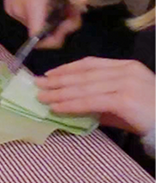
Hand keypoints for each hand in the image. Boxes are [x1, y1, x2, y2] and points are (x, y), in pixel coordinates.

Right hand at [3, 0, 85, 44]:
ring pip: (36, 26)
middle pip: (41, 31)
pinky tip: (49, 0)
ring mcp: (13, 10)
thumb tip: (84, 7)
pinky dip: (42, 15)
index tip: (67, 28)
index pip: (37, 35)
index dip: (53, 40)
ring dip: (52, 19)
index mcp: (32, 2)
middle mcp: (19, 10)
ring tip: (62, 2)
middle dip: (61, 25)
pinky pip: (30, 19)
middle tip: (74, 10)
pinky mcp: (10, 7)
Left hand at [36, 58, 155, 135]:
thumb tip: (75, 104)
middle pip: (84, 73)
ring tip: (42, 96)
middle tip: (37, 84)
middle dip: (58, 79)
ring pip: (84, 87)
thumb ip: (102, 102)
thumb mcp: (125, 106)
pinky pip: (91, 100)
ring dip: (60, 92)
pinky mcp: (125, 99)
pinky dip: (71, 103)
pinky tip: (57, 107)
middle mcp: (126, 71)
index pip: (91, 64)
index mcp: (127, 67)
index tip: (50, 74)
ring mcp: (126, 84)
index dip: (68, 69)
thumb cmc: (152, 118)